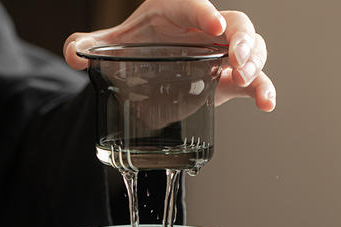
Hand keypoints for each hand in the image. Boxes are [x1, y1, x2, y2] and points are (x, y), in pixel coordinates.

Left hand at [63, 0, 275, 111]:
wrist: (144, 75)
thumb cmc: (134, 51)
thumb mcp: (113, 48)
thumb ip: (91, 47)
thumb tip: (74, 54)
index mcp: (174, 13)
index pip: (193, 5)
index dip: (206, 13)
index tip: (214, 26)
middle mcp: (203, 30)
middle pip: (235, 24)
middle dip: (241, 39)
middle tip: (235, 59)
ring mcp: (218, 54)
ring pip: (251, 48)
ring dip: (255, 63)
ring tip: (248, 80)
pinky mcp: (226, 79)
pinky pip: (252, 80)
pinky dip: (263, 89)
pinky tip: (266, 103)